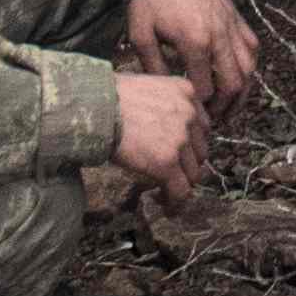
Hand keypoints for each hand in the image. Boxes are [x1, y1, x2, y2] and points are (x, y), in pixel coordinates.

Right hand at [112, 66, 208, 201]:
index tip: (179, 156)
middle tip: (171, 176)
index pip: (201, 126)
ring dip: (180, 185)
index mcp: (186, 92)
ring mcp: (180, 139)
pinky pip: (180, 191)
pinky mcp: (166, 162)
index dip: (191, 145)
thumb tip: (159, 127)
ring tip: (165, 193)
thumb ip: (163, 104)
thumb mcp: (146, 88)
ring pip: (193, 173)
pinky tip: (165, 207)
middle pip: (200, 151)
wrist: (94, 108)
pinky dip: (175, 203)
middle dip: (186, 166)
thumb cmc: (108, 97)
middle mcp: (189, 114)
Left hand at [123, 0, 259, 116]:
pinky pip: (252, 45)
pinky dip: (249, 64)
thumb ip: (154, 68)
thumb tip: (166, 92)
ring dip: (242, 90)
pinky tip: (237, 73)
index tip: (191, 115)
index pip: (206, 90)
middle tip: (213, 119)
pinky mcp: (234, 14)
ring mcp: (230, 23)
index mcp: (195, 43)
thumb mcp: (140, 36)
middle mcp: (219, 35)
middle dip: (225, 107)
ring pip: (249, 67)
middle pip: (234, 84)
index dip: (200, 108)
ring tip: (229, 104)